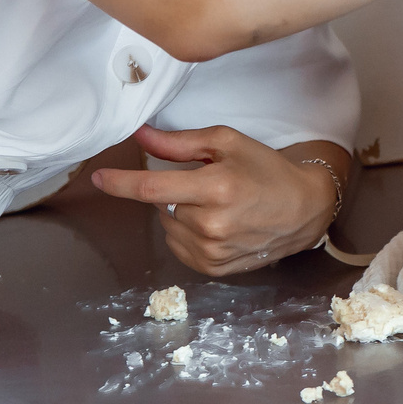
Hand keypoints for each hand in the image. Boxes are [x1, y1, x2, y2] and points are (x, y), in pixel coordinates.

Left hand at [89, 126, 339, 275]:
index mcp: (215, 188)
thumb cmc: (267, 170)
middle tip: (204, 184)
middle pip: (160, 206)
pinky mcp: (212, 268)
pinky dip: (187, 233)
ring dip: (179, 214)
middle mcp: (210, 224)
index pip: (150, 189)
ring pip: (167, 227)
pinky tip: (213, 224)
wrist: (304, 209)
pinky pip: (178, 247)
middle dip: (172, 192)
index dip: (119, 182)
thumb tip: (139, 136)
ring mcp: (210, 250)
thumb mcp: (230, 143)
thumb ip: (180, 142)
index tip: (98, 177)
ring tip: (214, 206)